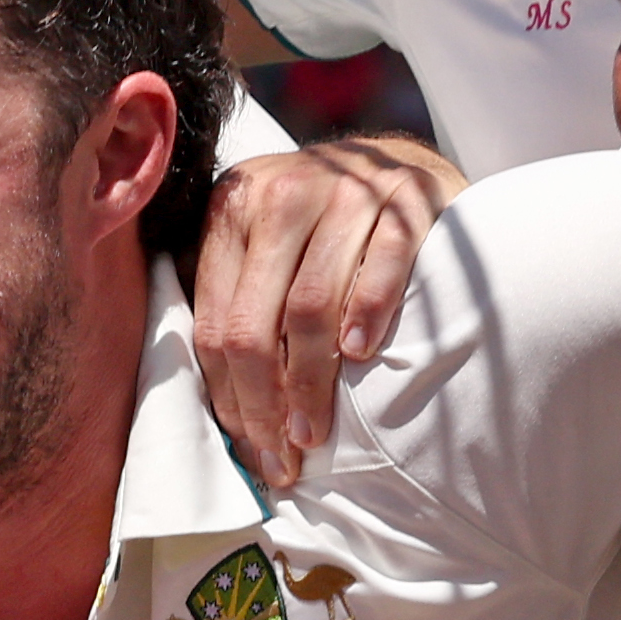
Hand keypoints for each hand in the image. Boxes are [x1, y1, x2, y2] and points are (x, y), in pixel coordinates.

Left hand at [188, 133, 457, 489]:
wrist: (398, 161)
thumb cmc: (320, 226)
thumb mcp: (261, 245)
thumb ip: (235, 301)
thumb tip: (226, 411)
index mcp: (232, 208)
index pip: (216, 323)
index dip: (229, 397)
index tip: (251, 449)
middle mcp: (281, 194)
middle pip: (255, 324)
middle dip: (265, 404)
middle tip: (284, 458)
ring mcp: (345, 192)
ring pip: (310, 306)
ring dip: (310, 382)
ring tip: (314, 432)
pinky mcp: (403, 199)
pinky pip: (380, 265)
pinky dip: (367, 313)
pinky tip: (361, 355)